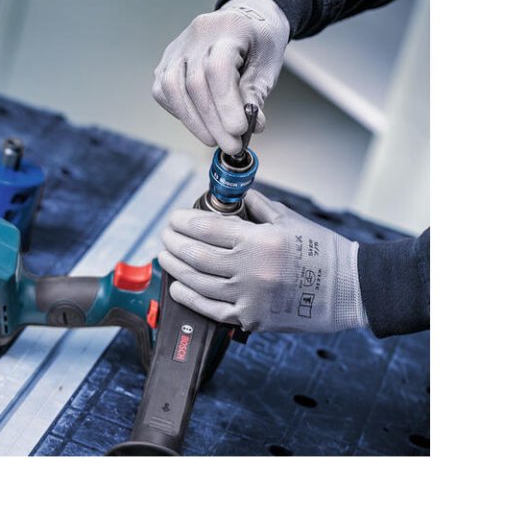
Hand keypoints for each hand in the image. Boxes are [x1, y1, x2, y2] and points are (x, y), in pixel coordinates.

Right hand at [152, 0, 289, 154]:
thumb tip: (250, 127)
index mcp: (230, 28)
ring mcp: (178, 47)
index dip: (226, 103)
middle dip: (213, 121)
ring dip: (193, 121)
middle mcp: (198, 33)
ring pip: (172, 87)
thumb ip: (255, 95)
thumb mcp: (267, 66)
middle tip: (231, 146)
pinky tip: (198, 123)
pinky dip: (179, 112)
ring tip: (214, 139)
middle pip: (195, 82)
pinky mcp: (167, 61)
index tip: (238, 130)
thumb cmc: (259, 43)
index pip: (218, 68)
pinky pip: (163, 90)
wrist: (245, 21)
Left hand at [157, 191, 367, 333]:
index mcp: (260, 241)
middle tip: (165, 236)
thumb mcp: (291, 221)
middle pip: (197, 255)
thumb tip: (236, 196)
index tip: (173, 218)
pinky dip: (190, 298)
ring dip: (176, 269)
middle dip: (174, 243)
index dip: (184, 222)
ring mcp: (250, 297)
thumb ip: (259, 207)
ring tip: (166, 257)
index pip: (208, 228)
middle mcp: (251, 269)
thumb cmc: (324, 252)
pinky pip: (212, 309)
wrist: (350, 291)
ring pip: (199, 283)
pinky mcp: (252, 318)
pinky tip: (178, 288)